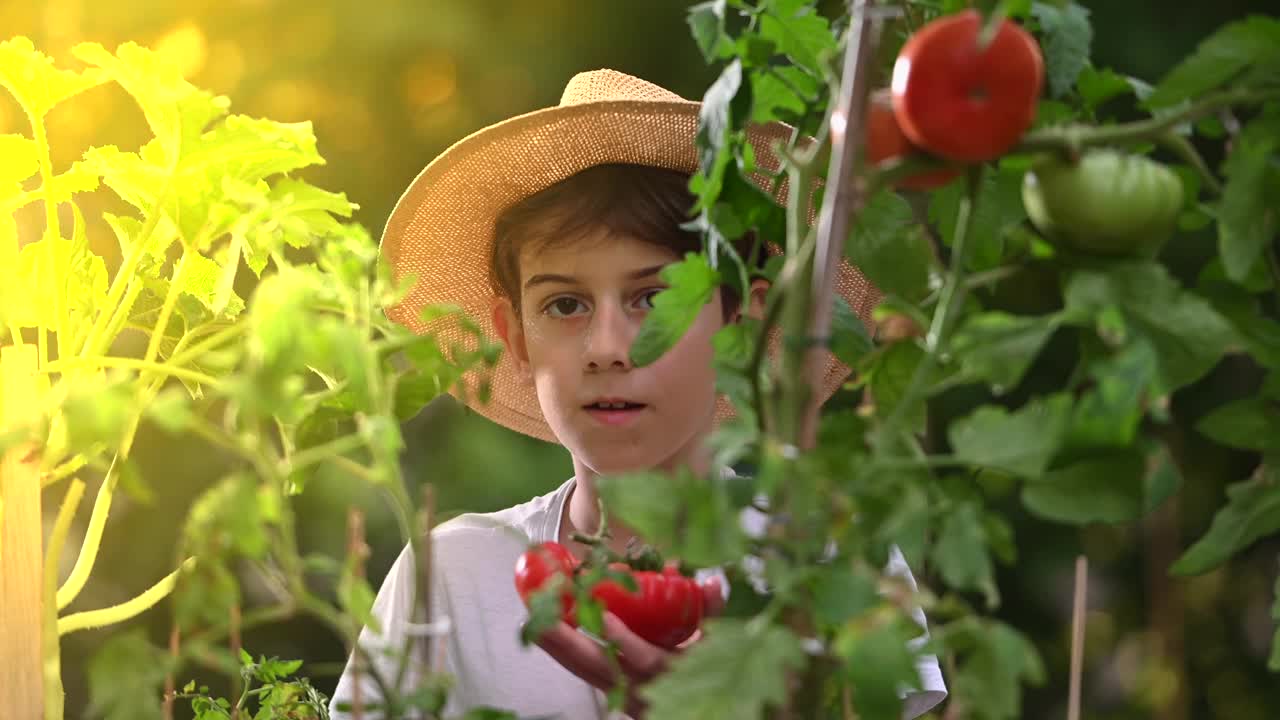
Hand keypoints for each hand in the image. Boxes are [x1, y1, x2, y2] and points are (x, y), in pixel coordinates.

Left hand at [530, 577, 723, 718]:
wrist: (692, 709)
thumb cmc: (705, 669)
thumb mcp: (716, 642)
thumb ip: (712, 611)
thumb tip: (714, 582)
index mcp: (668, 672)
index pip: (643, 660)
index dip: (623, 640)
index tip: (603, 617)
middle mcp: (640, 688)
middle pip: (599, 667)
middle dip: (568, 642)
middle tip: (541, 619)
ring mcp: (621, 695)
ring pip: (584, 671)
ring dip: (557, 647)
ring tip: (531, 620)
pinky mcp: (610, 693)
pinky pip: (582, 672)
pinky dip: (562, 653)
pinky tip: (543, 633)